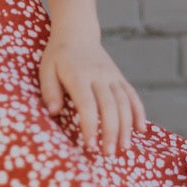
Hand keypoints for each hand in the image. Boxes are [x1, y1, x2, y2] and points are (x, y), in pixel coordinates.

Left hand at [38, 27, 146, 155]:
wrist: (77, 33)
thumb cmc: (57, 56)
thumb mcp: (46, 69)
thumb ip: (49, 90)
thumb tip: (54, 112)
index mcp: (79, 75)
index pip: (88, 104)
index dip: (90, 125)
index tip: (90, 145)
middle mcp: (99, 76)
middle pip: (110, 106)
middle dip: (111, 132)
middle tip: (108, 154)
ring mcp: (112, 76)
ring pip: (124, 103)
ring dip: (126, 127)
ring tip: (124, 148)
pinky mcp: (120, 78)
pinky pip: (133, 96)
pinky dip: (139, 113)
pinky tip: (140, 130)